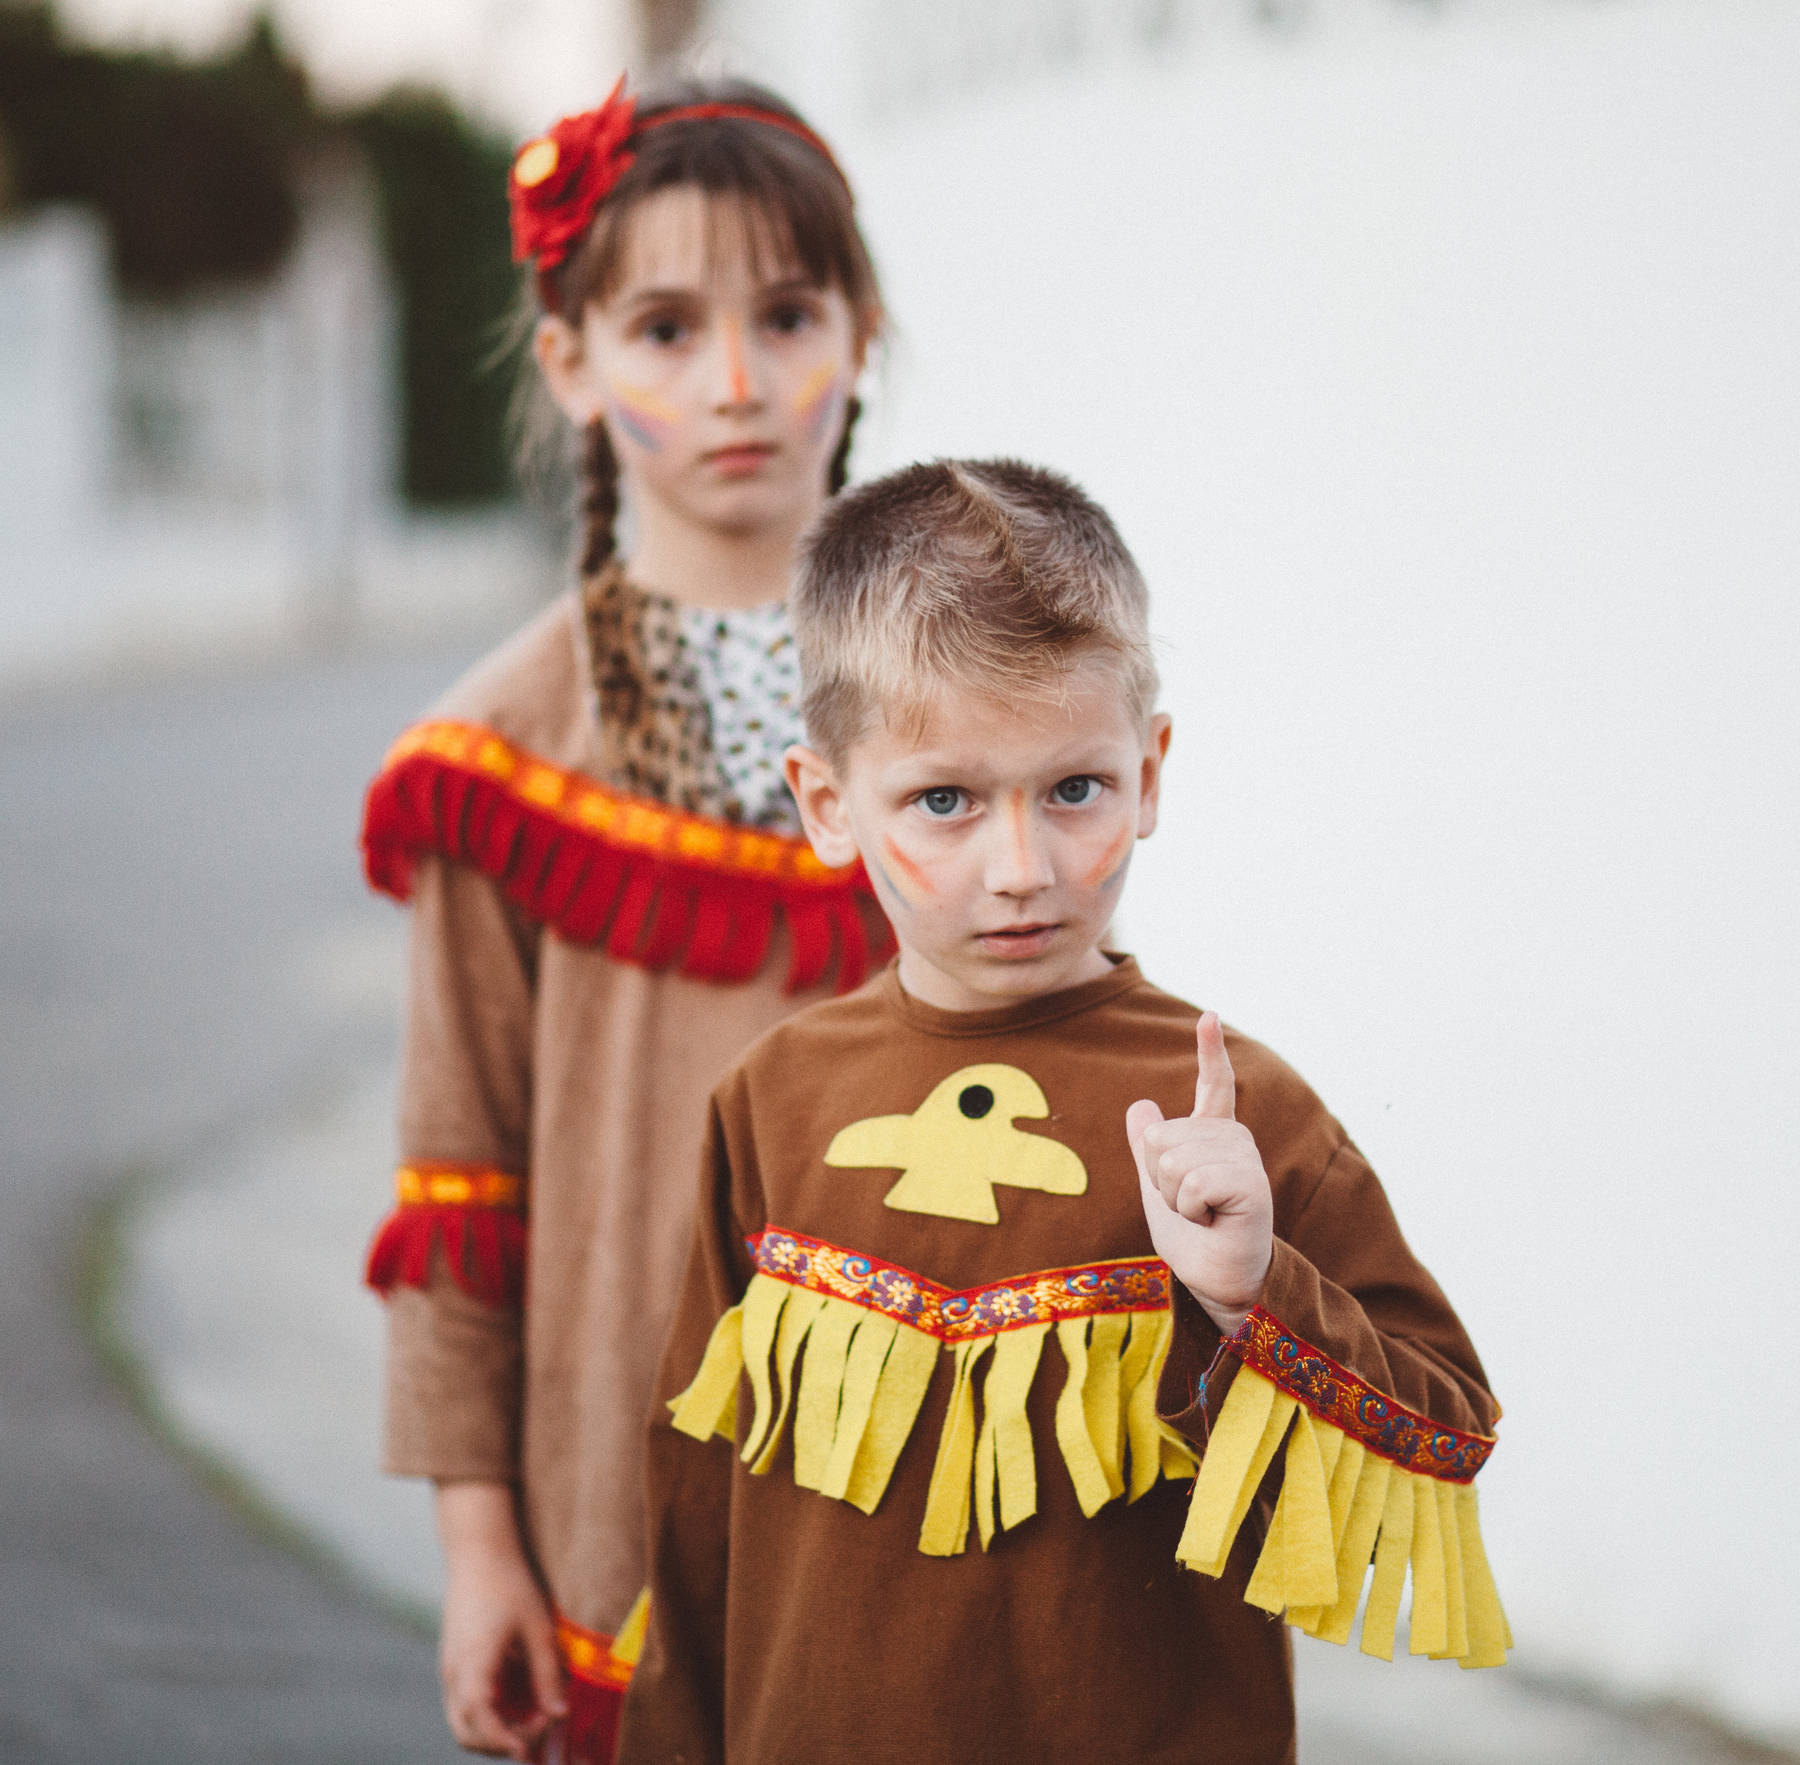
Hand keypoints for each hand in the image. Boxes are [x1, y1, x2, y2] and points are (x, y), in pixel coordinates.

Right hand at [436, 1481, 565, 1760]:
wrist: (479, 1551)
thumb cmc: (510, 1584)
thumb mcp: (537, 1628)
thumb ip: (547, 1674)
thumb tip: (560, 1715)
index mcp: (472, 1665)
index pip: (479, 1720)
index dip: (503, 1742)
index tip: (529, 1751)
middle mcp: (454, 1673)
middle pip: (467, 1731)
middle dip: (502, 1742)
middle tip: (541, 1731)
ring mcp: (452, 1669)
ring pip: (466, 1720)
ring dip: (498, 1728)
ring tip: (538, 1716)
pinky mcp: (456, 1663)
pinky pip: (469, 1701)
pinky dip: (494, 1711)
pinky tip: (524, 1698)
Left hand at [1126, 1012, 1272, 1335]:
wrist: (1219, 1282)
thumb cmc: (1194, 1241)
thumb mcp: (1157, 1191)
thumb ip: (1148, 1151)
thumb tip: (1140, 1105)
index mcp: (1212, 1137)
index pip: (1214, 1085)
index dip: (1210, 1050)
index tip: (1209, 1016)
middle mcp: (1233, 1139)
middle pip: (1160, 1137)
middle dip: (1159, 1180)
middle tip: (1191, 1207)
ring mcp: (1244, 1158)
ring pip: (1172, 1159)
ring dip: (1175, 1199)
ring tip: (1203, 1216)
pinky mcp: (1250, 1182)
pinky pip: (1192, 1181)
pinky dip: (1190, 1210)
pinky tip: (1214, 1221)